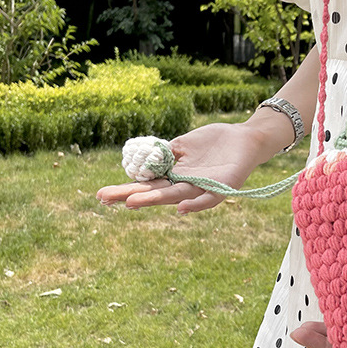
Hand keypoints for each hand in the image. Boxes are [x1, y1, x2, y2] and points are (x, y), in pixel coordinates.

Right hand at [95, 121, 270, 213]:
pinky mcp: (224, 186)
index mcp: (175, 176)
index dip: (125, 189)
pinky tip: (181, 209)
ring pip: (177, 196)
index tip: (101, 195)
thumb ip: (164, 153)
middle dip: (131, 196)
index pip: (146, 185)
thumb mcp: (184, 144)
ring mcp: (204, 187)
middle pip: (156, 193)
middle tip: (106, 200)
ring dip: (156, 200)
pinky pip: (209, 199)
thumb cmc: (213, 142)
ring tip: (133, 202)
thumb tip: (139, 160)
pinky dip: (196, 205)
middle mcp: (186, 186)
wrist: (245, 138)